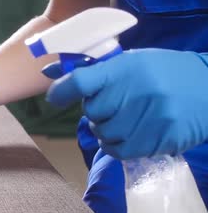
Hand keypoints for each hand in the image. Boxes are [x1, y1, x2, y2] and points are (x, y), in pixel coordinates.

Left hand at [46, 49, 207, 158]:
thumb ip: (93, 70)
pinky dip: (118, 146)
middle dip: (95, 111)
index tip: (56, 96)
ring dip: (106, 130)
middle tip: (110, 106)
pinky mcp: (161, 138)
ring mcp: (150, 117)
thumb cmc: (165, 71)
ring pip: (104, 134)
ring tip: (122, 120)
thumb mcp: (131, 61)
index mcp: (125, 68)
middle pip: (91, 112)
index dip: (61, 91)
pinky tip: (129, 134)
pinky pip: (121, 151)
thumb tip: (48, 71)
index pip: (80, 81)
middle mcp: (136, 92)